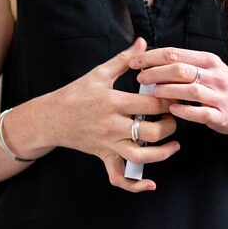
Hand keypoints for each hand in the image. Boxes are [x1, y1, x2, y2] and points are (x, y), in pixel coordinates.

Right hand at [50, 38, 179, 190]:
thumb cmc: (75, 93)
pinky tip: (151, 183)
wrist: (50, 117)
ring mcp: (108, 144)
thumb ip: (124, 59)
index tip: (176, 96)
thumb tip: (143, 43)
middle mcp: (112, 125)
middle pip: (152, 132)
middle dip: (170, 125)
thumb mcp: (98, 73)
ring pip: (142, 156)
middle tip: (174, 117)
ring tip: (174, 144)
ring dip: (163, 153)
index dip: (169, 101)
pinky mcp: (104, 156)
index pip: (151, 104)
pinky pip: (119, 177)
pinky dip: (135, 185)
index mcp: (113, 102)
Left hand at [130, 47, 227, 143]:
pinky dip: (184, 110)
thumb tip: (150, 59)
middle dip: (155, 72)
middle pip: (179, 69)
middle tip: (140, 77)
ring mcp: (219, 96)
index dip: (151, 57)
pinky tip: (171, 109)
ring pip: (190, 89)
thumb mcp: (208, 69)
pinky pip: (200, 112)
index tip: (134, 62)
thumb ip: (184, 63)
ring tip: (152, 92)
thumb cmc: (222, 88)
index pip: (174, 53)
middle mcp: (215, 75)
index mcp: (208, 60)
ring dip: (167, 90)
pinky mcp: (221, 115)